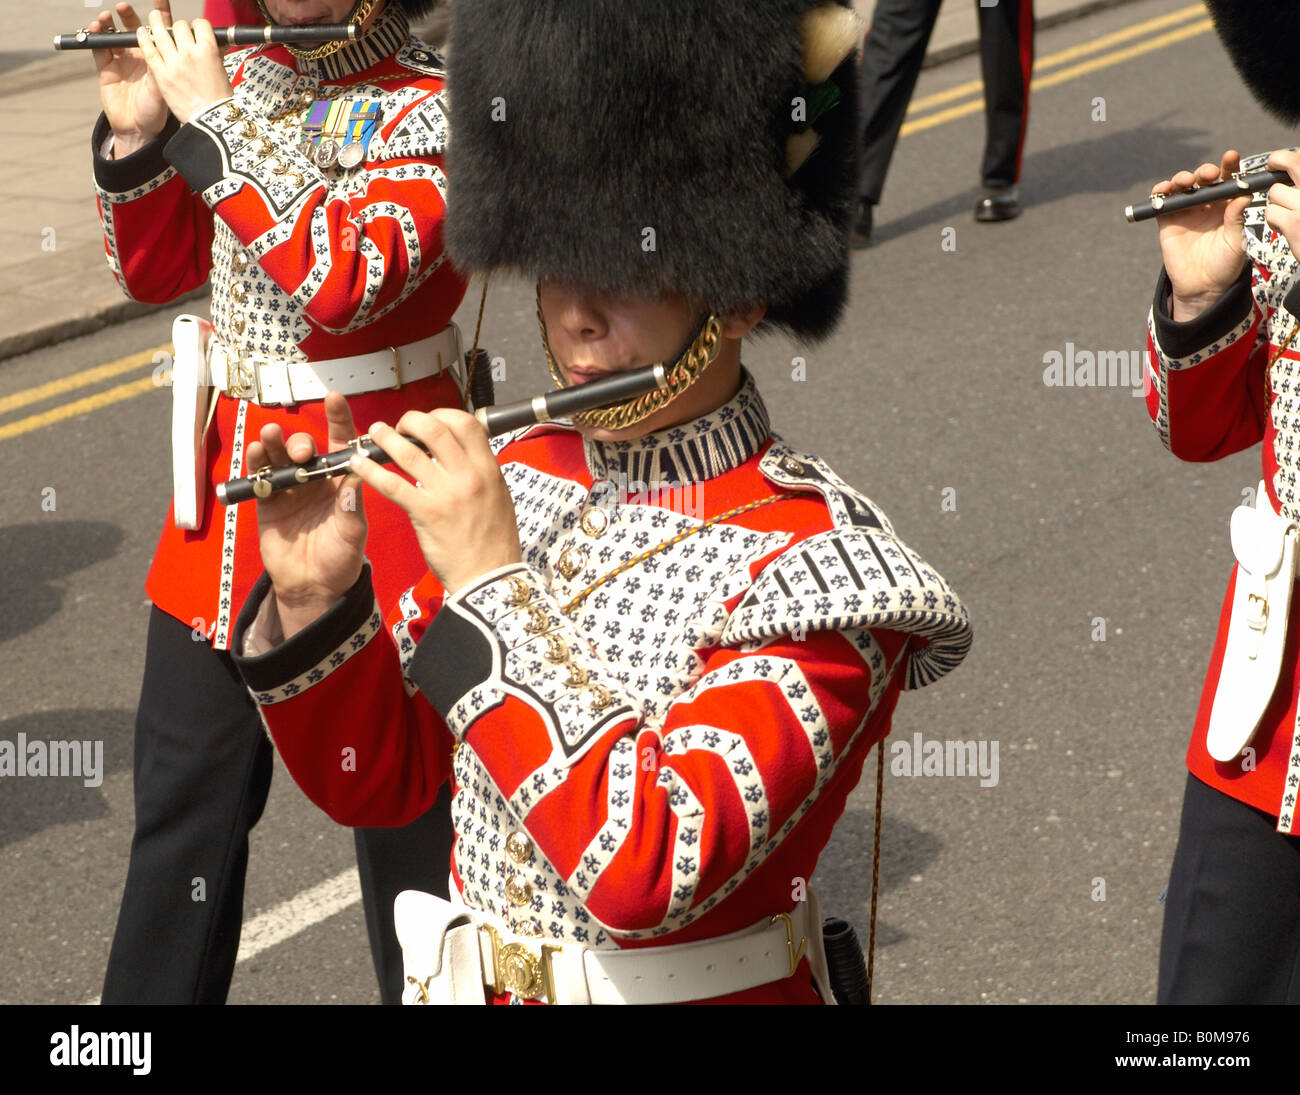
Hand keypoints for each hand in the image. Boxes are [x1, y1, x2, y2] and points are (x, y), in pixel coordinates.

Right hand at [89, 2, 171, 153]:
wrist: (138, 130)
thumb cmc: (156, 111)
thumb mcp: (161, 88)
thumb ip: (160, 67)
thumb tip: (164, 46)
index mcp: (157, 58)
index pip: (159, 31)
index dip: (159, 13)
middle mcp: (139, 55)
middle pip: (133, 28)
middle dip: (128, 15)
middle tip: (124, 7)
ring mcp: (121, 60)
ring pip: (114, 35)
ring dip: (109, 23)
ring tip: (105, 17)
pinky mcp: (105, 68)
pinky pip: (98, 48)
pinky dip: (95, 36)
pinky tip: (95, 28)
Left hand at [135, 7, 233, 125]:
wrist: (210, 123)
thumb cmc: (219, 101)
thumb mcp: (222, 73)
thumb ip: (214, 55)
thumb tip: (215, 43)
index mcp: (208, 51)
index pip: (200, 25)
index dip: (198, 26)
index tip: (196, 30)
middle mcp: (189, 53)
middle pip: (180, 27)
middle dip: (180, 27)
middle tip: (178, 33)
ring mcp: (173, 63)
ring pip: (161, 33)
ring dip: (157, 23)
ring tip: (154, 19)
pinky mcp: (161, 75)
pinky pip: (149, 51)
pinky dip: (144, 40)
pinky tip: (140, 32)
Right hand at [245, 392, 368, 638]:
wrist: (313, 587)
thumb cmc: (341, 558)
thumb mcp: (353, 533)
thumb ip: (352, 506)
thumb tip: (354, 475)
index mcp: (340, 482)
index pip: (341, 444)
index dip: (339, 419)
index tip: (334, 397)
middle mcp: (314, 480)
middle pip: (305, 449)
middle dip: (301, 443)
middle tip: (302, 452)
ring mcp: (289, 489)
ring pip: (279, 457)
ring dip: (275, 443)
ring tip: (272, 437)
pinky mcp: (267, 502)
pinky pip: (260, 477)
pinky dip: (256, 462)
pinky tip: (256, 452)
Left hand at [348, 410, 522, 595]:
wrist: (490, 578)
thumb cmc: (494, 543)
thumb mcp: (498, 497)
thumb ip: (480, 474)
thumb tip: (461, 456)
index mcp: (488, 469)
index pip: (465, 423)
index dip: (442, 415)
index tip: (428, 422)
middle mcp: (469, 475)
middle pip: (435, 428)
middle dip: (411, 421)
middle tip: (399, 427)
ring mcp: (447, 492)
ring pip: (410, 452)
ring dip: (386, 438)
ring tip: (373, 434)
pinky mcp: (426, 513)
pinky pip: (393, 485)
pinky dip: (371, 471)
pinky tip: (358, 466)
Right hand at [1153, 150, 1249, 320]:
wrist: (1202, 286)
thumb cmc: (1224, 264)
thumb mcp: (1235, 241)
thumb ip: (1236, 219)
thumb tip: (1243, 196)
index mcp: (1225, 205)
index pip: (1227, 180)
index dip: (1229, 166)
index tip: (1231, 157)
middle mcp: (1205, 204)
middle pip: (1203, 179)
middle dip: (1205, 171)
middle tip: (1209, 174)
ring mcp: (1185, 211)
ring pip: (1182, 186)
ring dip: (1183, 177)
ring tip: (1185, 182)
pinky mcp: (1167, 221)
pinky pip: (1161, 201)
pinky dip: (1160, 192)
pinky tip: (1165, 189)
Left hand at [1266, 149, 1299, 278]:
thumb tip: (1294, 165)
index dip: (1294, 156)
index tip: (1287, 158)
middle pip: (1295, 163)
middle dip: (1279, 160)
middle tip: (1273, 163)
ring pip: (1277, 192)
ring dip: (1277, 201)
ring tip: (1290, 213)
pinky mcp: (1295, 222)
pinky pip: (1271, 212)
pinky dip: (1274, 219)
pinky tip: (1286, 226)